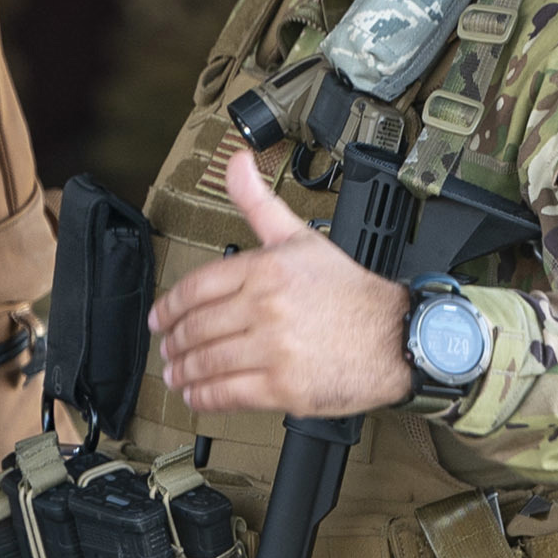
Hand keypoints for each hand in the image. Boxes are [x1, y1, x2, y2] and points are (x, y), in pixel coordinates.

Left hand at [148, 148, 410, 420]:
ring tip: (177, 373)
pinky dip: (205, 396)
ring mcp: (274, 349)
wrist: (398, 336)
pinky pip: (229, 393)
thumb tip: (236, 161)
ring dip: (184, 371)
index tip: (159, 318)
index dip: (169, 307)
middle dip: (175, 341)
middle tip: (167, 348)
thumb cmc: (351, 291)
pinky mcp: (285, 387)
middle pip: (198, 327)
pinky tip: (196, 395)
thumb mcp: (301, 237)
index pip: (197, 288)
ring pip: (208, 361)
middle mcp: (266, 308)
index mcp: (265, 270)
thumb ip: (259, 202)